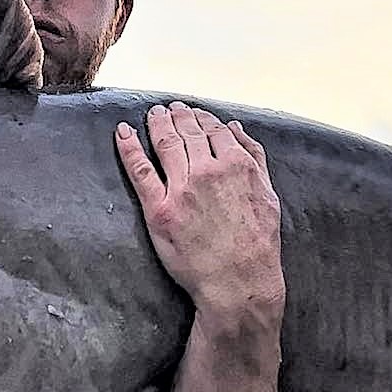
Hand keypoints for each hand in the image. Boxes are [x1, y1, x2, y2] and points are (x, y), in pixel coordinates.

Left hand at [115, 102, 283, 315]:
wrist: (238, 282)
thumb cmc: (257, 244)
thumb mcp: (268, 195)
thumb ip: (255, 158)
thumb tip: (236, 129)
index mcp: (236, 165)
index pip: (214, 130)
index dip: (201, 118)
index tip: (193, 113)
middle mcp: (207, 171)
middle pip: (187, 132)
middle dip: (177, 116)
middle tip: (169, 108)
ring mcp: (181, 188)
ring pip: (165, 143)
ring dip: (157, 124)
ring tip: (153, 115)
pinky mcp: (160, 209)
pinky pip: (140, 170)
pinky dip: (129, 148)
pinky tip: (123, 133)